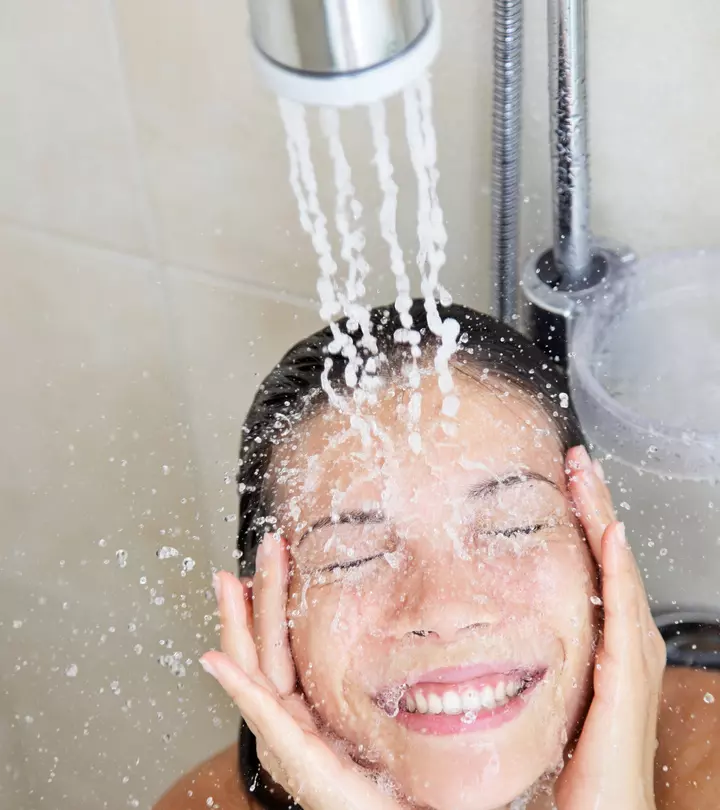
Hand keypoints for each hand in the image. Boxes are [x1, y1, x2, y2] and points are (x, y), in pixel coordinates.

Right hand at [200, 534, 406, 809]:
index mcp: (302, 709)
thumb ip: (355, 683)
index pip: (276, 647)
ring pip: (254, 670)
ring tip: (229, 583)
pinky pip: (264, 715)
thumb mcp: (368, 718)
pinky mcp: (299, 760)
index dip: (268, 603)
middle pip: (260, 649)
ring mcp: (286, 740)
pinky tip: (219, 659)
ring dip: (239, 623)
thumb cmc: (387, 780)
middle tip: (260, 548)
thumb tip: (376, 627)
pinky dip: (239, 685)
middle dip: (254, 596)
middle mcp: (286, 721)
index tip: (265, 563)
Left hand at [556, 447, 666, 809]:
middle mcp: (624, 648)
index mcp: (606, 647)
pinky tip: (609, 537)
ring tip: (588, 479)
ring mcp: (629, 664)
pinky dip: (618, 575)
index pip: (596, 570)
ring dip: (604, 524)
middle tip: (578, 462)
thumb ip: (531, 658)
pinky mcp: (625, 686)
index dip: (585, 523)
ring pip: (619, 577)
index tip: (565, 481)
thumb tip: (480, 630)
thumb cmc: (573, 767)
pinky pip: (623, 620)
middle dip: (596, 509)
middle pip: (612, 562)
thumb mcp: (552, 694)